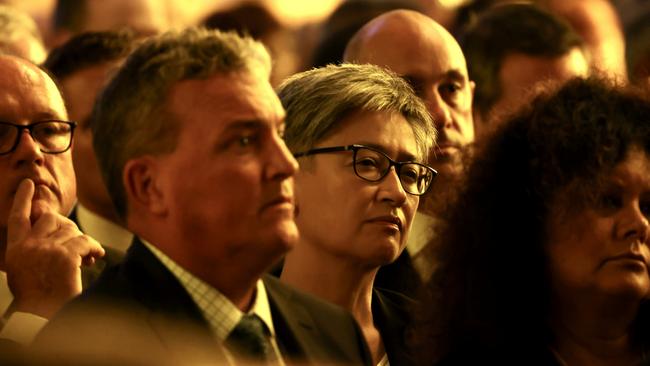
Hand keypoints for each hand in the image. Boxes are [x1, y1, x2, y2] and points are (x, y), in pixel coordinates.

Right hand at [4, 179, 104, 318]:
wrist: (44, 316)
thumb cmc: (38, 297)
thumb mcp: (26, 269)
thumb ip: (35, 247)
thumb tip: (58, 228)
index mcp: (15, 248)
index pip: (18, 217)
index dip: (24, 199)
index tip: (28, 184)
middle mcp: (28, 245)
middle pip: (51, 219)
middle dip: (66, 227)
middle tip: (77, 243)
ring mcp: (46, 249)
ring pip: (71, 230)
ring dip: (81, 242)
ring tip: (86, 258)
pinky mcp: (65, 255)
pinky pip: (85, 241)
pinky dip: (94, 247)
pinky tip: (96, 257)